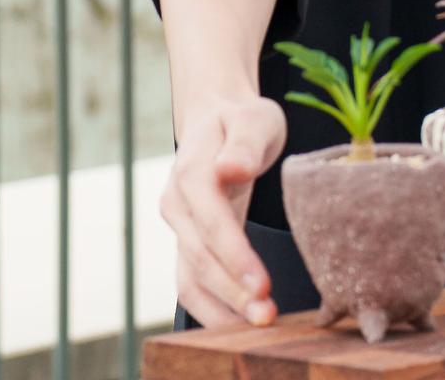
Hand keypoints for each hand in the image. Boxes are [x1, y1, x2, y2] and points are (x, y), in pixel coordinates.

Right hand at [162, 94, 285, 326]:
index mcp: (191, 173)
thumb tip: (230, 169)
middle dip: (233, 291)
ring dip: (222, 307)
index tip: (261, 284)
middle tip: (267, 316)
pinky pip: (192, 282)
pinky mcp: (188, 242)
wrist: (218, 119)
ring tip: (258, 325)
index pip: (212, 222)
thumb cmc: (242, 119)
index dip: (234, 255)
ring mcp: (178, 228)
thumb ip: (243, 143)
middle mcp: (177, 206)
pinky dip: (211, 308)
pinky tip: (238, 326)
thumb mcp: (253, 118)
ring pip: (192, 276)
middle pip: (201, 257)